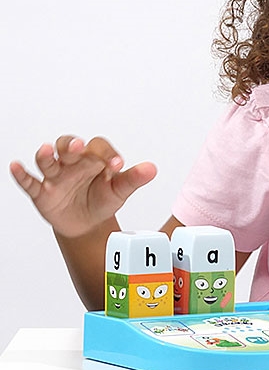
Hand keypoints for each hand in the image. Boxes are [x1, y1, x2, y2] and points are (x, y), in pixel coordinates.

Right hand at [9, 135, 156, 238]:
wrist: (87, 223)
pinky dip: (21, 174)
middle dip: (73, 146)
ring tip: (47, 150)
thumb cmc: (103, 199)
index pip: (98, 148)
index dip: (107, 154)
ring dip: (46, 155)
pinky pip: (29, 181)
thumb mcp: (119, 190)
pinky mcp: (42, 192)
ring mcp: (56, 176)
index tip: (117, 166)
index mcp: (94, 159)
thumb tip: (152, 169)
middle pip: (68, 147)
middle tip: (80, 147)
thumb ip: (133, 179)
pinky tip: (16, 166)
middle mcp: (73, 163)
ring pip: (47, 161)